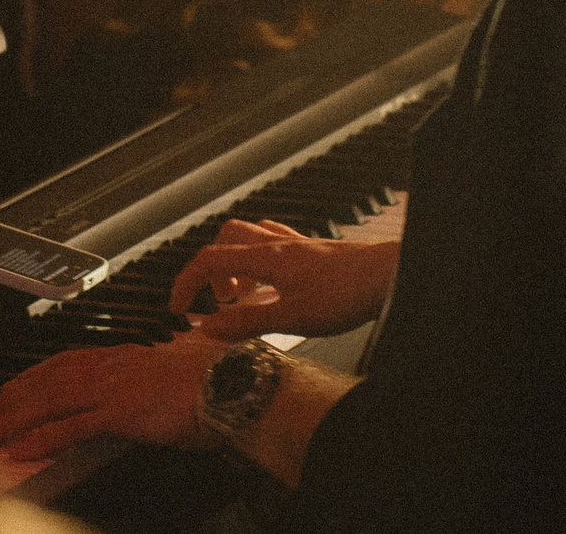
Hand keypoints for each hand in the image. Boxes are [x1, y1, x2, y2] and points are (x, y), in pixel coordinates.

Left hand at [0, 333, 231, 461]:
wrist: (235, 384)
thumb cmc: (215, 382)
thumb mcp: (172, 373)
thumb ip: (149, 381)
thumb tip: (142, 393)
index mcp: (124, 356)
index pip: (67, 362)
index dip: (34, 376)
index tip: (12, 386)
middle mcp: (112, 366)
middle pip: (49, 379)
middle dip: (13, 397)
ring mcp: (114, 388)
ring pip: (50, 400)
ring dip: (15, 417)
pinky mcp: (120, 412)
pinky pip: (70, 428)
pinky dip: (40, 438)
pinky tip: (19, 450)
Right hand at [169, 219, 401, 341]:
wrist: (387, 275)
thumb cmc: (345, 294)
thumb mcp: (292, 317)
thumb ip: (247, 321)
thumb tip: (207, 328)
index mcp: (266, 258)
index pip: (210, 259)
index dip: (187, 282)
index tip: (178, 308)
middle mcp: (277, 245)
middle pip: (226, 238)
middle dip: (211, 268)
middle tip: (216, 300)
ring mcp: (296, 245)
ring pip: (251, 238)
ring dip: (236, 262)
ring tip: (243, 295)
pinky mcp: (312, 251)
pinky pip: (275, 243)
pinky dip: (261, 260)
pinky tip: (272, 284)